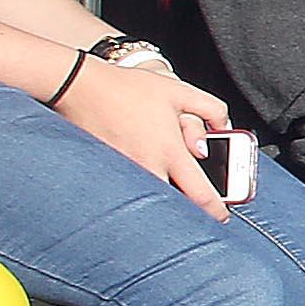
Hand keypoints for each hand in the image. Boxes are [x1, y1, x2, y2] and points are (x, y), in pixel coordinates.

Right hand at [56, 55, 231, 216]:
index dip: (216, 211)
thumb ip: (212, 109)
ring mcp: (125, 174)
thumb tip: (222, 128)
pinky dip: (142, 190)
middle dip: (189, 206)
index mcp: (170, 152)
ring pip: (153, 199)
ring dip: (166, 198)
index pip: (200, 195)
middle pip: (176, 204)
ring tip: (173, 185)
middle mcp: (148, 168)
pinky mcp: (108, 174)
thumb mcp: (179, 91)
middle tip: (198, 198)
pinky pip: (132, 190)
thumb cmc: (129, 88)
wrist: (82, 89)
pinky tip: (146, 174)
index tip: (222, 217)